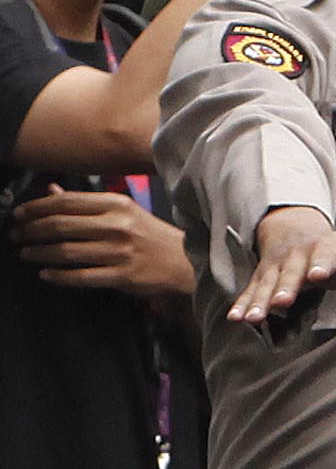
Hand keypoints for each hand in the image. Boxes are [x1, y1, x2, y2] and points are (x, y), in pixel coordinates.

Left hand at [15, 189, 191, 297]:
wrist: (186, 262)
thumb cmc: (151, 236)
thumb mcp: (123, 212)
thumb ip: (86, 203)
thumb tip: (52, 192)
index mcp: (116, 205)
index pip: (65, 203)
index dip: (35, 209)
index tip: (18, 215)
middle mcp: (117, 225)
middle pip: (60, 226)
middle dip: (31, 231)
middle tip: (16, 236)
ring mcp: (120, 252)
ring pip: (66, 251)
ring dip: (39, 253)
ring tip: (26, 254)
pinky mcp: (122, 276)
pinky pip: (81, 276)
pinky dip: (58, 276)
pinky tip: (46, 274)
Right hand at [226, 203, 335, 327]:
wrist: (297, 229)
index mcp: (327, 247)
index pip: (326, 255)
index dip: (322, 265)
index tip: (319, 275)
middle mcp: (299, 255)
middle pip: (292, 272)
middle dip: (286, 287)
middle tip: (282, 302)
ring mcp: (278, 266)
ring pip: (267, 284)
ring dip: (259, 301)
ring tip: (252, 319)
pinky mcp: (263, 276)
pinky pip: (252, 291)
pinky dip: (244, 304)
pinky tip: (236, 318)